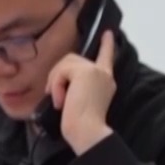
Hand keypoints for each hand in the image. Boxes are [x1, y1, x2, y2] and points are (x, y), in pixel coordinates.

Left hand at [47, 29, 118, 154]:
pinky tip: (60, 101)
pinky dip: (56, 85)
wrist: (87, 131)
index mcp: (106, 81)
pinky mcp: (85, 72)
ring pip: (66, 63)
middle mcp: (103, 73)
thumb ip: (77, 86)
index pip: (106, 57)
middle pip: (73, 60)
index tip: (108, 33)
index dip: (106, 45)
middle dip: (59, 75)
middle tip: (56, 96)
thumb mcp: (80, 100)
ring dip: (56, 81)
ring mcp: (95, 71)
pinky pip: (62, 71)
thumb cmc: (82, 124)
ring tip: (59, 101)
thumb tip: (58, 82)